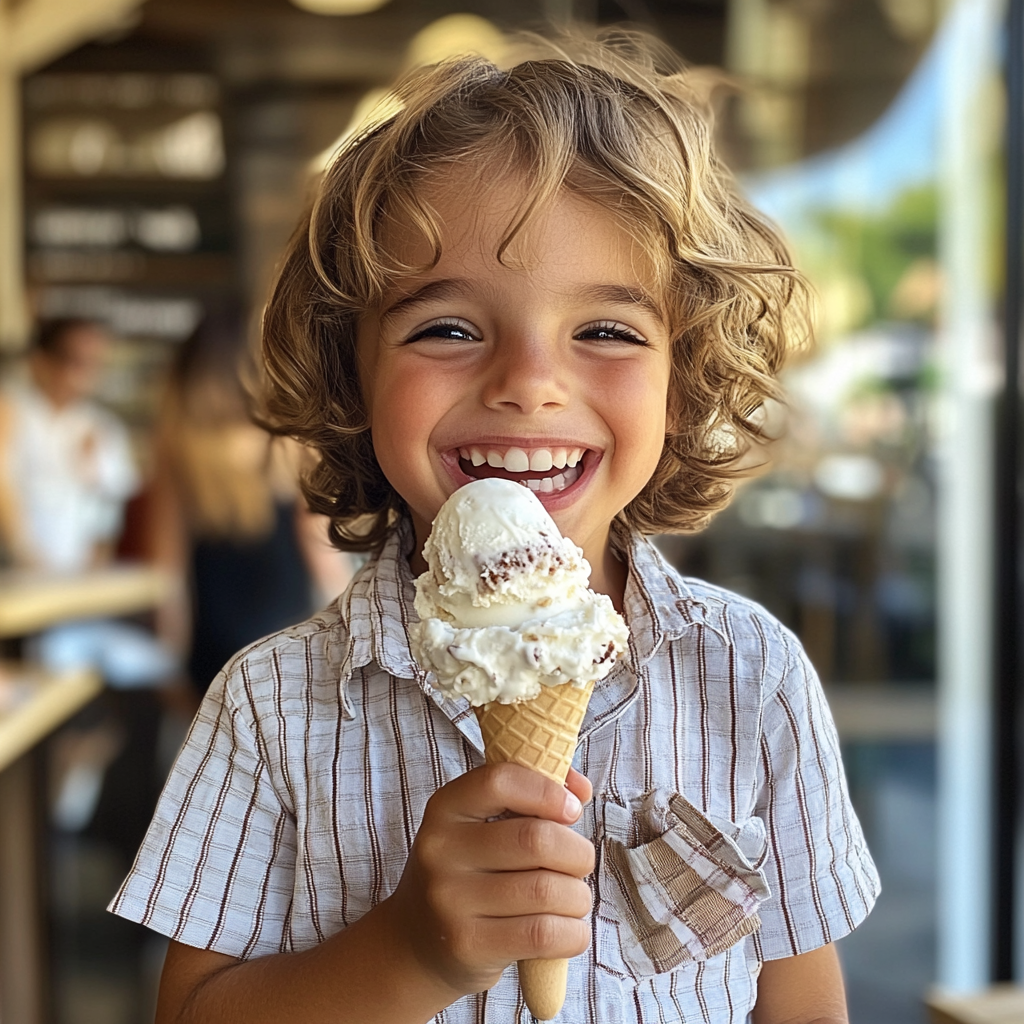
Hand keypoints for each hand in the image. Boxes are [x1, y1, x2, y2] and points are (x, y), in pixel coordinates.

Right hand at [383, 764, 594, 996]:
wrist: (416, 945)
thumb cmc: (469, 874)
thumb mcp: (480, 827)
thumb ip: (530, 797)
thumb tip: (581, 789)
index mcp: (445, 808)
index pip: (499, 781)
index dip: (547, 791)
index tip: (571, 811)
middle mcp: (440, 850)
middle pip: (535, 839)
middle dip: (577, 852)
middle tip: (580, 862)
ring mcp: (449, 900)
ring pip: (546, 890)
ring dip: (578, 896)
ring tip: (573, 898)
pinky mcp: (467, 945)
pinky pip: (542, 934)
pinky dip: (573, 932)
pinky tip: (569, 930)